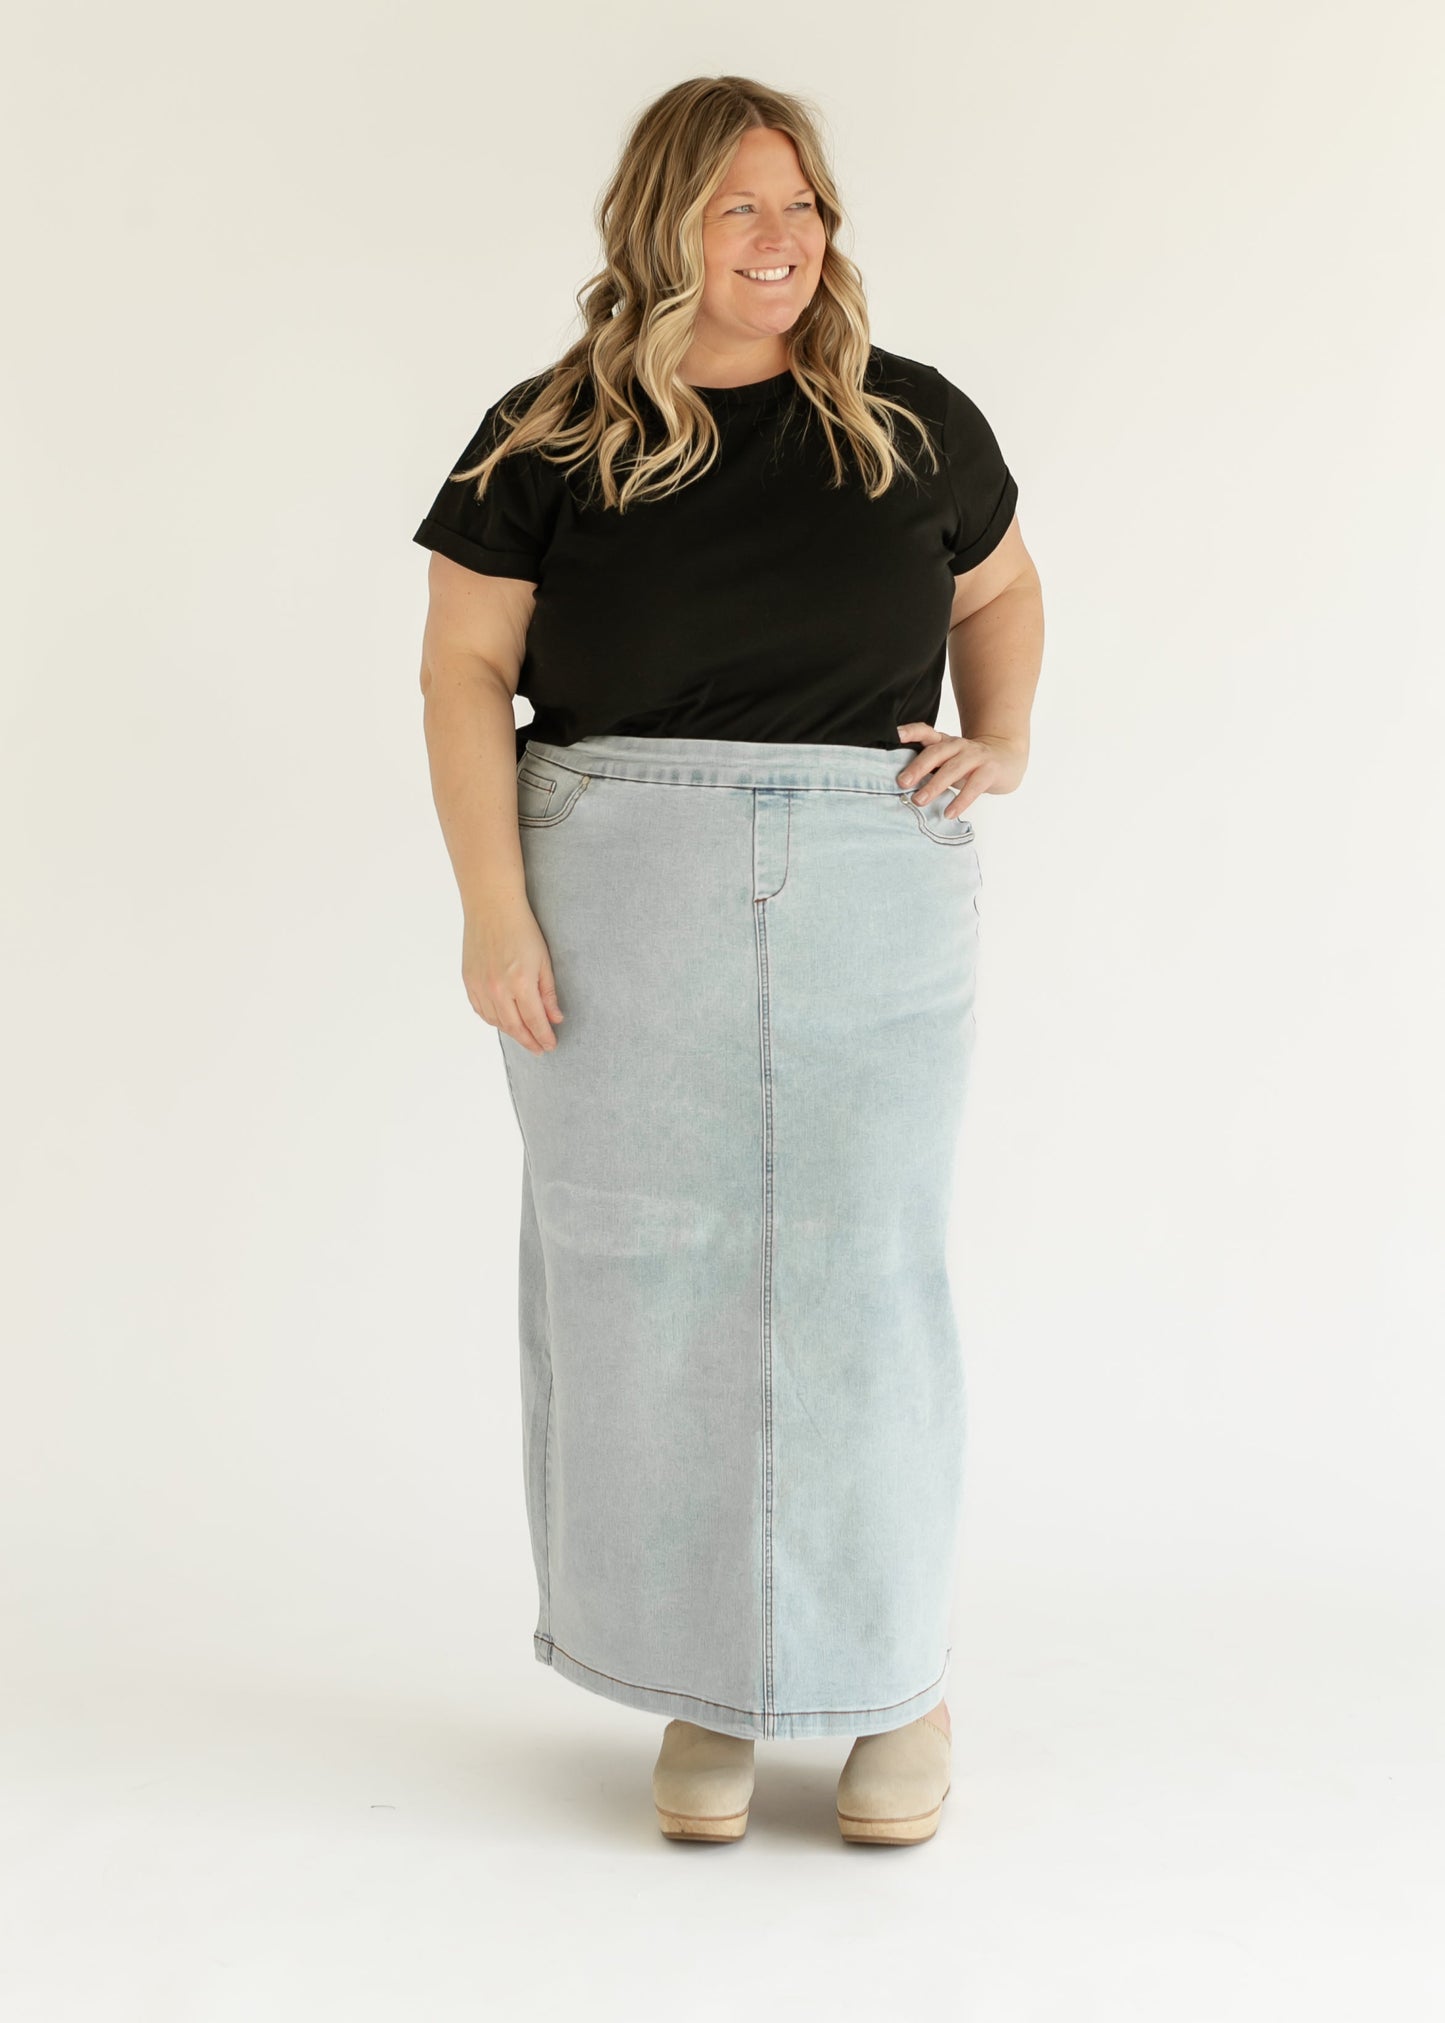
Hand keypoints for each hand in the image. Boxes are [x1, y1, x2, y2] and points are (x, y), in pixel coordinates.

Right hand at [463, 902, 563, 1054]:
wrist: (492, 907)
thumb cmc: (522, 929)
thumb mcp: (543, 960)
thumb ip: (548, 993)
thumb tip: (555, 1018)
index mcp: (520, 982)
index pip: (534, 1021)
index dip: (544, 1037)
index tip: (550, 1046)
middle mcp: (497, 988)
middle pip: (514, 1027)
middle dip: (529, 1041)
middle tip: (539, 1049)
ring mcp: (480, 985)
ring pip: (496, 1021)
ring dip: (511, 1033)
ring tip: (524, 1037)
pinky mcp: (468, 980)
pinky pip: (480, 1010)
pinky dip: (493, 1020)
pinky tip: (503, 1022)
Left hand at [895, 724, 1027, 817]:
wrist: (1007, 758)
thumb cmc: (970, 764)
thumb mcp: (948, 760)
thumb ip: (928, 766)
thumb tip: (899, 784)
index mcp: (945, 742)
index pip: (926, 732)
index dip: (911, 732)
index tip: (896, 735)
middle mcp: (959, 745)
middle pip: (936, 752)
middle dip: (918, 767)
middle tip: (902, 782)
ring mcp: (975, 756)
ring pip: (953, 769)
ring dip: (935, 785)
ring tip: (920, 800)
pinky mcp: (990, 770)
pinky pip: (974, 786)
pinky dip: (961, 801)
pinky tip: (949, 812)